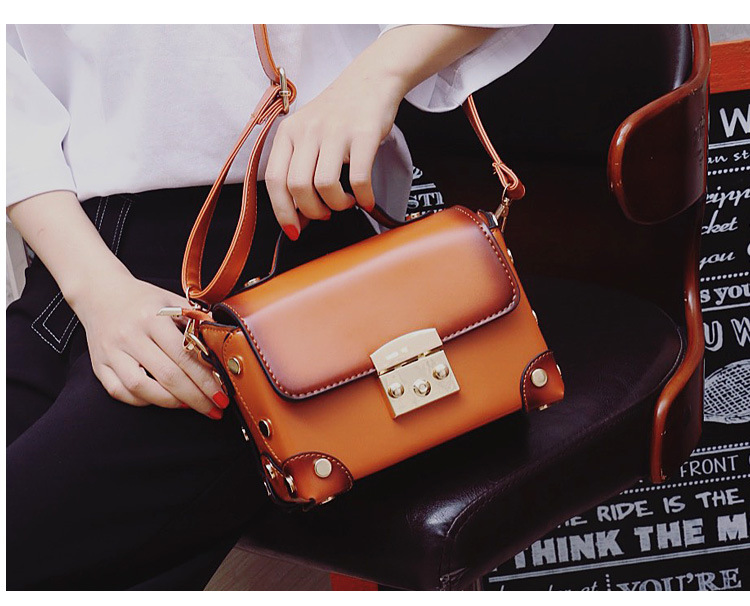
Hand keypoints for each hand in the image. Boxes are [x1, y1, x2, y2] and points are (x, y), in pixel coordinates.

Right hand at [70, 271, 226, 418]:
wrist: (100, 292)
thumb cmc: (142, 299)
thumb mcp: (171, 300)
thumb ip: (197, 319)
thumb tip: (223, 340)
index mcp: (152, 317)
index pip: (184, 355)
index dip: (206, 379)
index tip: (222, 395)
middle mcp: (130, 336)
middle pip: (167, 375)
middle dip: (195, 397)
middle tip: (214, 409)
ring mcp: (111, 352)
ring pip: (141, 388)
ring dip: (170, 402)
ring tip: (190, 405)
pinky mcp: (98, 365)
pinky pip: (120, 392)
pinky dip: (143, 400)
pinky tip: (162, 400)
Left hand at [264, 69, 405, 239]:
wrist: (371, 80)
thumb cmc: (338, 113)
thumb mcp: (308, 134)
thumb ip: (298, 170)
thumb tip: (298, 217)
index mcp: (288, 133)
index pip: (275, 180)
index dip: (282, 212)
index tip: (294, 231)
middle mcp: (308, 131)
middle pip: (299, 187)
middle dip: (313, 211)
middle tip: (325, 213)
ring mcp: (335, 132)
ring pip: (325, 185)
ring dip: (337, 204)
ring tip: (345, 202)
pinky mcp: (364, 134)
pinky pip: (359, 178)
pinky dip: (363, 197)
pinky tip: (366, 199)